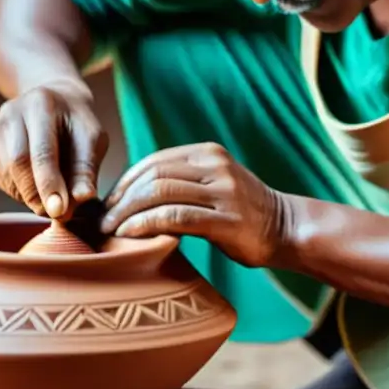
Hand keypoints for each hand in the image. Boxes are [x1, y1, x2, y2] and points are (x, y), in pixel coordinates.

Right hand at [0, 83, 108, 217]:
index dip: (49, 184)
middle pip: (17, 164)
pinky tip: (33, 179)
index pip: (41, 150)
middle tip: (58, 212)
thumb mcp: (91, 138)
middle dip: (38, 195)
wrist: (53, 103)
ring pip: (6, 176)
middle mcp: (10, 112)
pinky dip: (18, 190)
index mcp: (40, 103)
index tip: (59, 211)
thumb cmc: (75, 124)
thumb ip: (86, 168)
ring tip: (51, 189)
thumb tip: (81, 198)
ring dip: (30, 194)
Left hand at [99, 143, 291, 267]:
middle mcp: (215, 166)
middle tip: (101, 221)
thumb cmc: (243, 214)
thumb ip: (182, 183)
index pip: (154, 162)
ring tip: (109, 230)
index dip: (124, 182)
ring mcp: (223, 191)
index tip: (108, 205)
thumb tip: (131, 197)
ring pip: (160, 193)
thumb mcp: (214, 185)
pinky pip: (176, 217)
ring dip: (127, 212)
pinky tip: (130, 235)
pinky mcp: (227, 219)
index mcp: (208, 153)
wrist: (287, 229)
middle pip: (153, 175)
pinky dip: (146, 224)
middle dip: (121, 198)